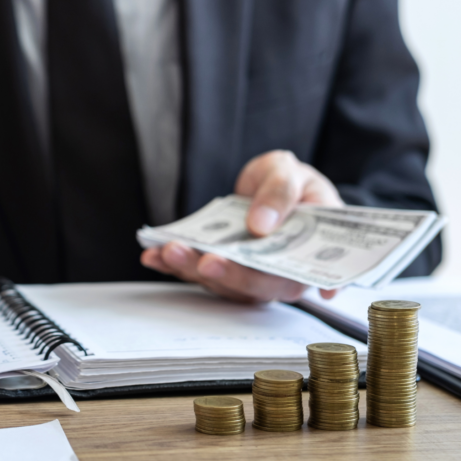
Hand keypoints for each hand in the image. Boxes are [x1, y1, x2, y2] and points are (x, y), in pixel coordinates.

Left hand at [141, 150, 342, 302]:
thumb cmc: (292, 184)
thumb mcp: (291, 174)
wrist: (272, 184)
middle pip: (254, 287)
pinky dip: (173, 266)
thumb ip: (281, 193)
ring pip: (222, 283)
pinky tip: (153, 255)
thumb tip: (261, 224)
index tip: (261, 278)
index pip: (294, 276)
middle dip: (227, 275)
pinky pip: (197, 272)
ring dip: (193, 270)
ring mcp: (248, 275)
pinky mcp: (222, 269)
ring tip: (169, 251)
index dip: (277, 282)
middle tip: (204, 261)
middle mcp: (279, 274)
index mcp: (307, 256)